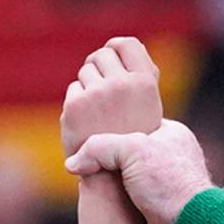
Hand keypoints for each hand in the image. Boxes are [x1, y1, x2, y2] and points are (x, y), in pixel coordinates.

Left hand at [61, 37, 162, 159]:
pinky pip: (73, 91)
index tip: (110, 53)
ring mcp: (97, 95)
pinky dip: (76, 104)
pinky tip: (86, 124)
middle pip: (102, 54)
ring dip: (88, 86)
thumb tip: (130, 45)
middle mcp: (121, 86)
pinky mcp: (75, 107)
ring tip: (98, 114)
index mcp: (144, 83)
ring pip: (85, 72)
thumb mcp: (149, 107)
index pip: (126, 44)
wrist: (114, 179)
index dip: (116, 46)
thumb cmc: (134, 141)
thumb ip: (144, 75)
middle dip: (99, 66)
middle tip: (101, 89)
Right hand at [64, 118, 213, 223]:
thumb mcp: (132, 150)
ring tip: (87, 180)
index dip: (113, 128)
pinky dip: (115, 201)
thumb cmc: (169, 183)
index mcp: (172, 134)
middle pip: (129, 152)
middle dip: (108, 158)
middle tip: (86, 159)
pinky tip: (99, 201)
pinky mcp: (155, 209)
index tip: (92, 133)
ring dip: (109, 182)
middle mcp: (170, 157)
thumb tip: (72, 164)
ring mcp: (163, 185)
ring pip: (127, 178)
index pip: (136, 124)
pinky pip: (128, 200)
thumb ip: (99, 148)